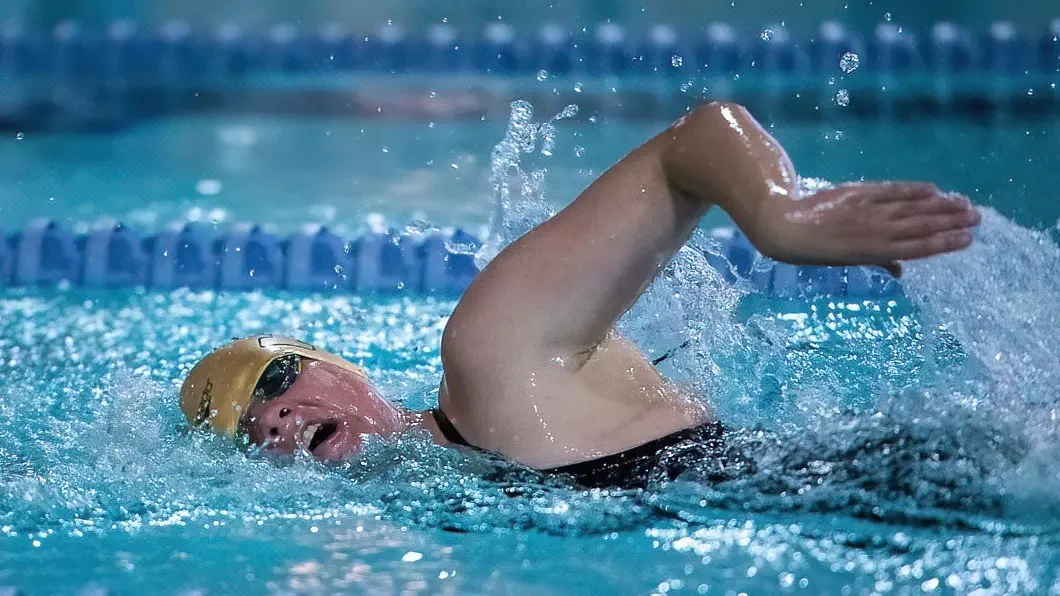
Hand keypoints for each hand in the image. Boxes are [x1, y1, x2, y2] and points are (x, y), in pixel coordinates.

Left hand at [746, 182, 979, 277]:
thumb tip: (901, 272)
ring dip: (940, 206)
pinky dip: (913, 190)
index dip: (944, 243)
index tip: (968, 239)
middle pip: (922, 226)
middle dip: (951, 222)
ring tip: (964, 202)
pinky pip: (892, 191)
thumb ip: (878, 261)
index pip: (918, 248)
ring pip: (912, 209)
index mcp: (875, 253)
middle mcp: (876, 233)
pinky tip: (932, 189)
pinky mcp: (860, 195)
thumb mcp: (849, 260)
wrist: (787, 229)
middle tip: (976, 217)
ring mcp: (869, 213)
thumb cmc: (819, 249)